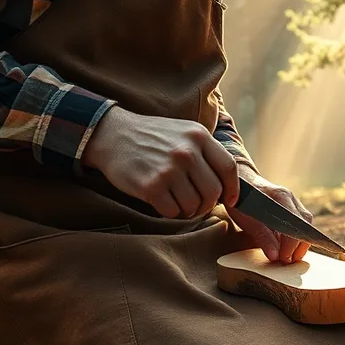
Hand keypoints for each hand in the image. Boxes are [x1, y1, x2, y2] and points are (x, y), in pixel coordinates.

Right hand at [82, 106, 239, 217]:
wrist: (112, 135)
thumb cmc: (153, 138)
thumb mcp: (184, 132)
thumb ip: (206, 152)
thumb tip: (229, 183)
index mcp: (198, 137)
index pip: (228, 168)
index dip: (233, 189)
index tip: (229, 199)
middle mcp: (186, 152)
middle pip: (214, 192)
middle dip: (208, 204)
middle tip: (198, 204)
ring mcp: (168, 170)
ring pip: (194, 205)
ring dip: (188, 210)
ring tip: (177, 200)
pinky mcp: (150, 186)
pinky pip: (172, 211)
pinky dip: (170, 212)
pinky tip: (163, 202)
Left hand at [226, 169, 313, 262]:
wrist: (239, 180)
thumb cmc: (240, 198)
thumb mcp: (245, 218)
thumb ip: (261, 236)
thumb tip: (275, 256)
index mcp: (281, 197)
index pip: (295, 224)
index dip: (291, 244)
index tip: (284, 258)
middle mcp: (290, 197)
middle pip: (305, 224)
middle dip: (300, 245)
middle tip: (289, 261)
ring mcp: (292, 201)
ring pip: (305, 223)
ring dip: (300, 242)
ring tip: (290, 257)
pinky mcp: (290, 206)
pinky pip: (299, 223)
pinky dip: (296, 236)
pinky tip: (287, 248)